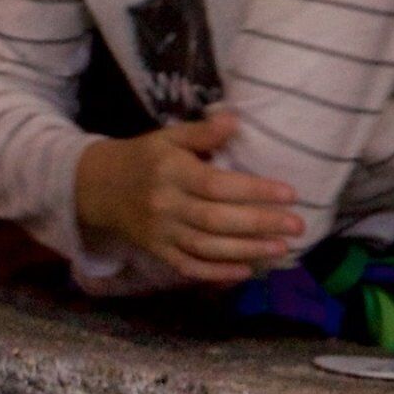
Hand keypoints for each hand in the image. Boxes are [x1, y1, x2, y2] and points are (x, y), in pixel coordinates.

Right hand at [73, 113, 303, 285]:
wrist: (97, 188)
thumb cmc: (143, 159)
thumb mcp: (167, 138)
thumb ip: (201, 133)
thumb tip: (235, 120)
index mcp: (170, 172)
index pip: (216, 185)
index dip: (254, 191)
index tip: (289, 194)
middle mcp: (165, 205)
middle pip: (216, 219)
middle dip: (260, 224)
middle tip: (297, 226)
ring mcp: (160, 232)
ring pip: (206, 246)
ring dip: (246, 250)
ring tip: (281, 249)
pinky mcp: (157, 252)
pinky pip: (188, 266)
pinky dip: (216, 272)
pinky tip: (245, 271)